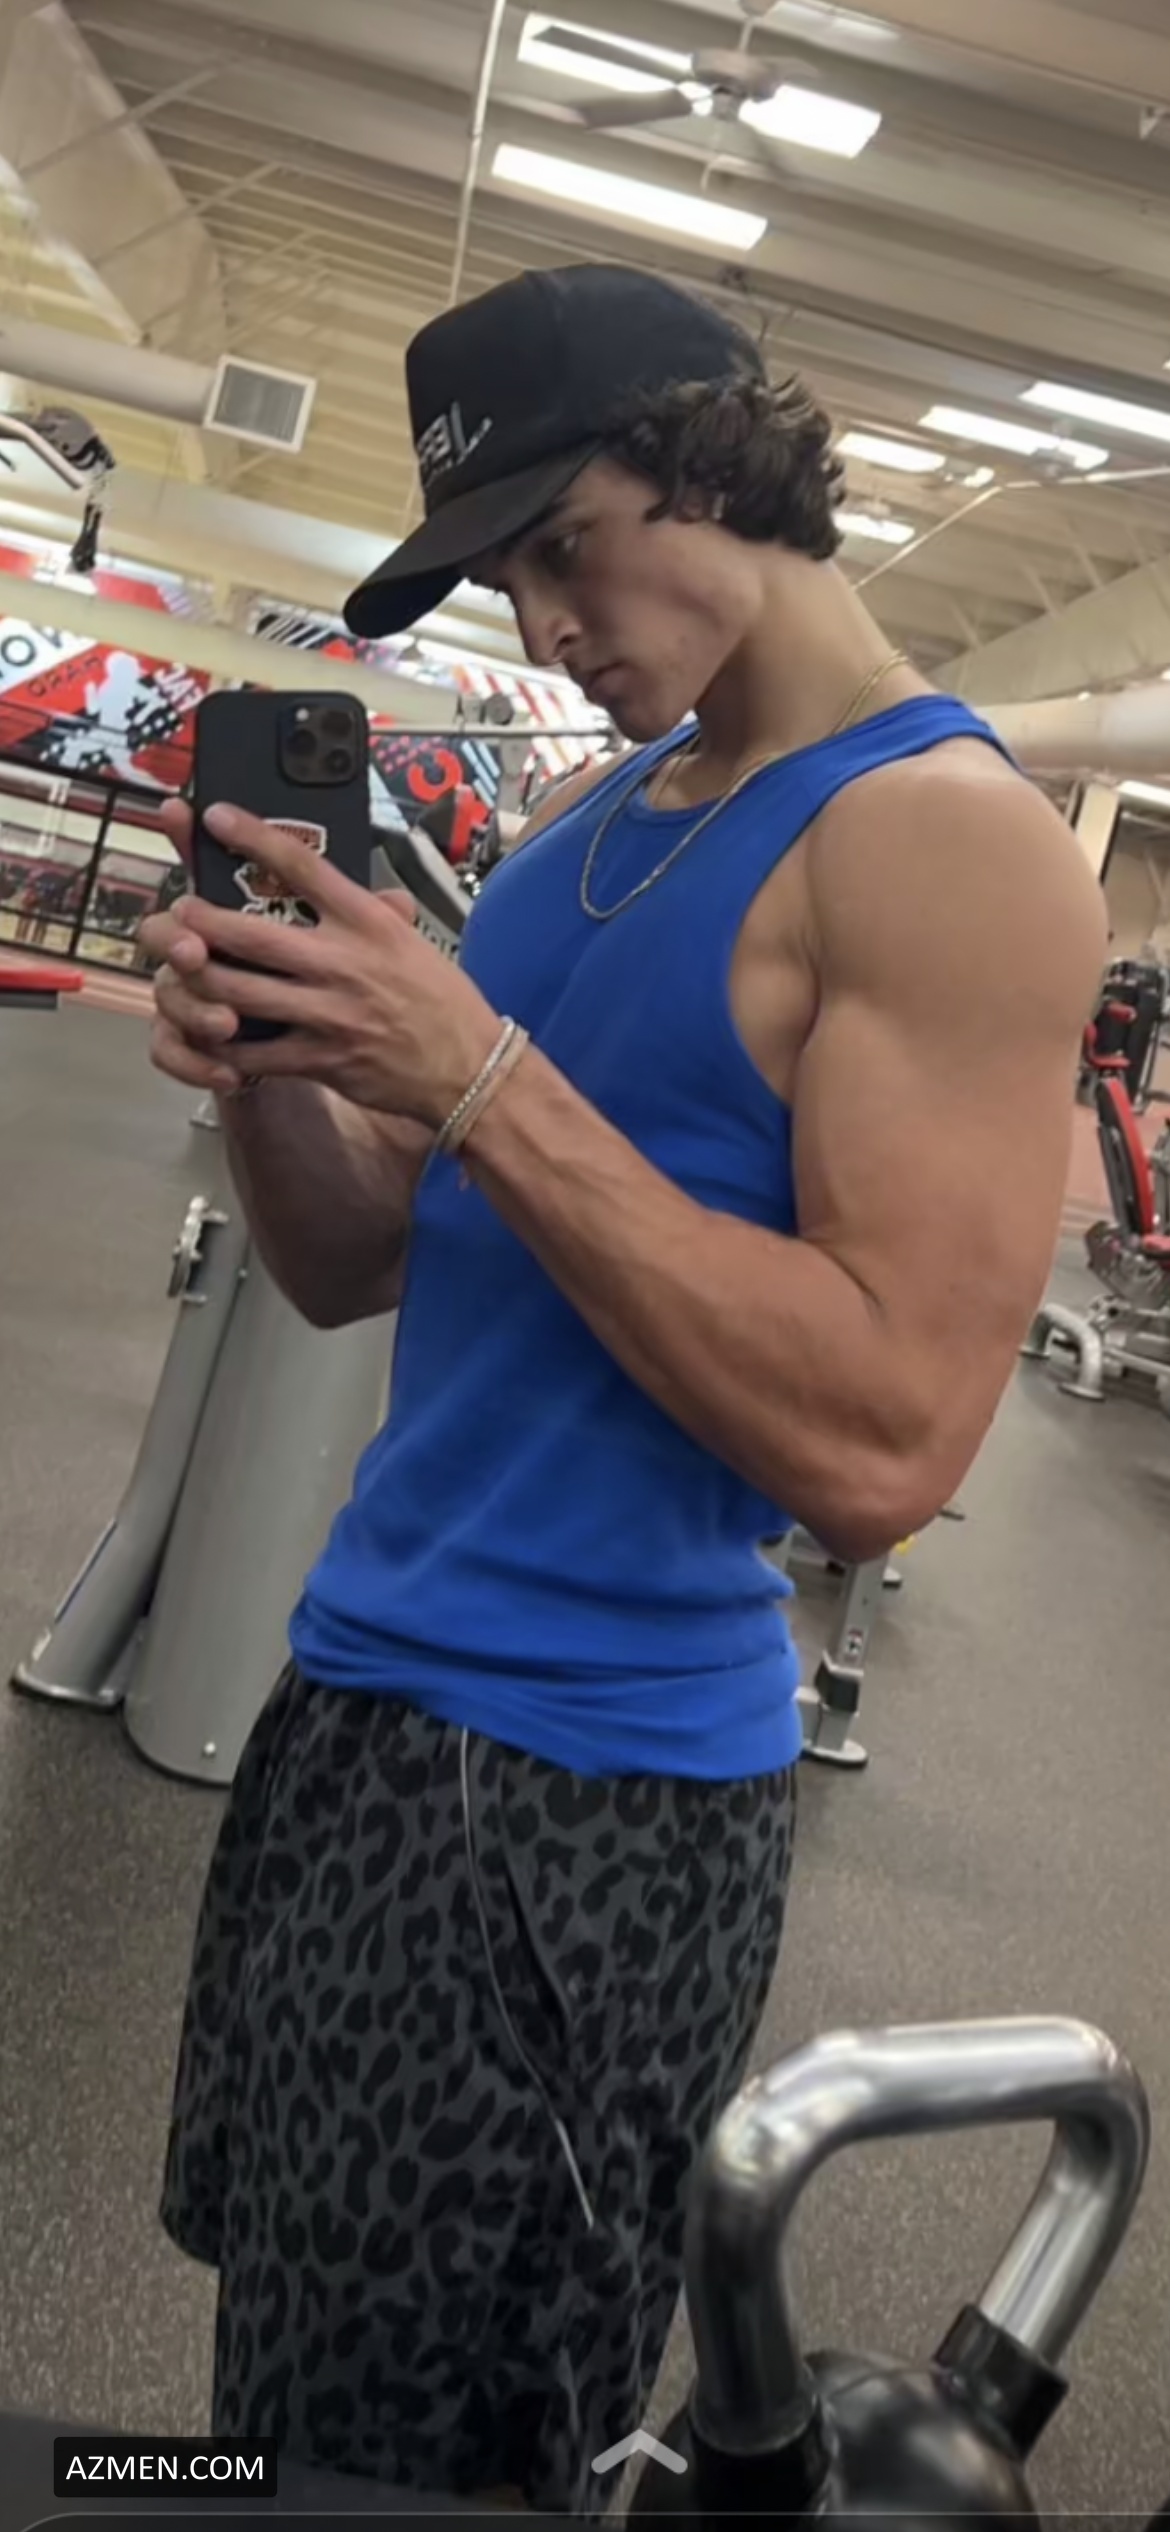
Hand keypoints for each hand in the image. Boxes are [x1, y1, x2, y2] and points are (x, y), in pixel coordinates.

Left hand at [140, 799, 500, 1121]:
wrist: (469, 1068)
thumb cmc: (441, 1001)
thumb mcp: (411, 939)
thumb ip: (370, 912)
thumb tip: (340, 885)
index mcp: (367, 922)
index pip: (303, 866)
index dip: (253, 836)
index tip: (216, 816)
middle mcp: (343, 963)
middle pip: (249, 932)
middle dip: (201, 919)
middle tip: (180, 909)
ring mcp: (327, 1013)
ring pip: (239, 990)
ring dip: (199, 975)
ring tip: (181, 962)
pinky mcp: (320, 1058)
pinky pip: (255, 1052)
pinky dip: (224, 1042)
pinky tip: (208, 1030)